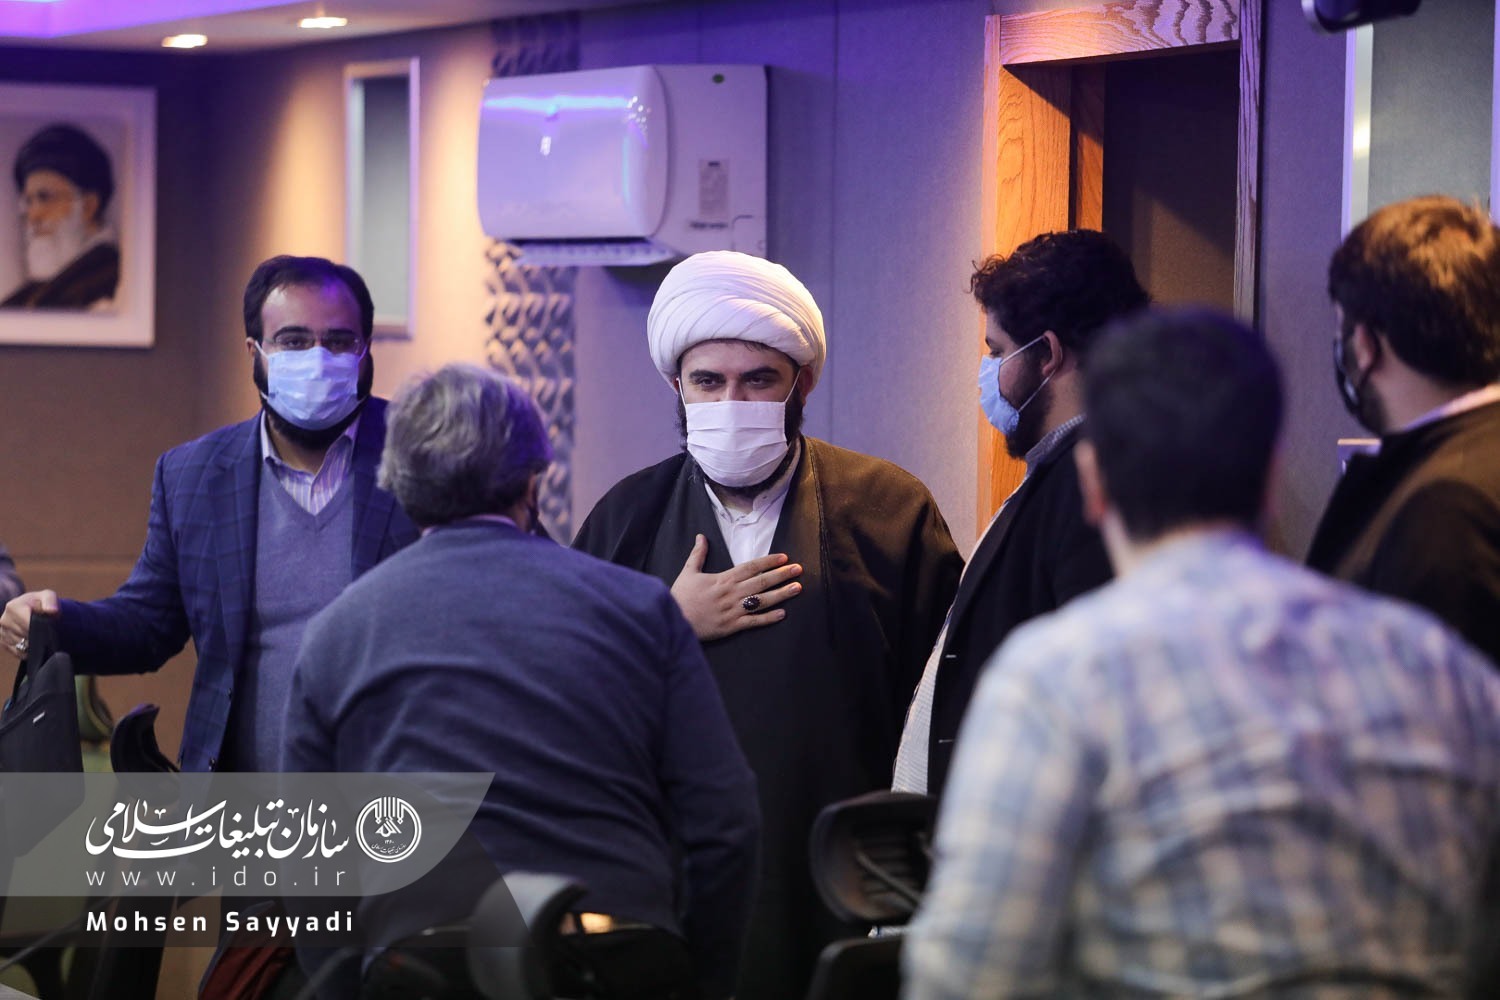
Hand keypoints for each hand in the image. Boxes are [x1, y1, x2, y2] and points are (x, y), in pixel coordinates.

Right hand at [1, 590, 58, 660]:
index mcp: (13, 607)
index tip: (47, 629)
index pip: (27, 624)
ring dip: (32, 643)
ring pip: (21, 645)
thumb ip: (51, 602)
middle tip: (45, 633)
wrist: (32, 609)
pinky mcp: (2, 641)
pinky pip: (17, 651)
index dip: (39, 629)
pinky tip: (33, 643)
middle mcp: (4, 620)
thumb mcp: (48, 596)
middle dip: (37, 636)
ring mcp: (2, 631)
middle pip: (25, 636)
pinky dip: (27, 650)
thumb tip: (52, 611)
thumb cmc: (41, 603)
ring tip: (39, 636)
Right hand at [671, 534, 802, 641]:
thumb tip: (700, 536)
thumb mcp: (688, 572)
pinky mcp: (732, 626)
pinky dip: (768, 618)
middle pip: (761, 582)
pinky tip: (782, 614)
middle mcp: (732, 593)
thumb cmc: (680, 597)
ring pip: (762, 601)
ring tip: (797, 588)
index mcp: (723, 579)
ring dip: (781, 594)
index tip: (784, 558)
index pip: (750, 567)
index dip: (768, 562)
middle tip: (799, 569)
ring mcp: (733, 610)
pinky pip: (754, 622)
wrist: (673, 620)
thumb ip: (697, 554)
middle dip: (781, 574)